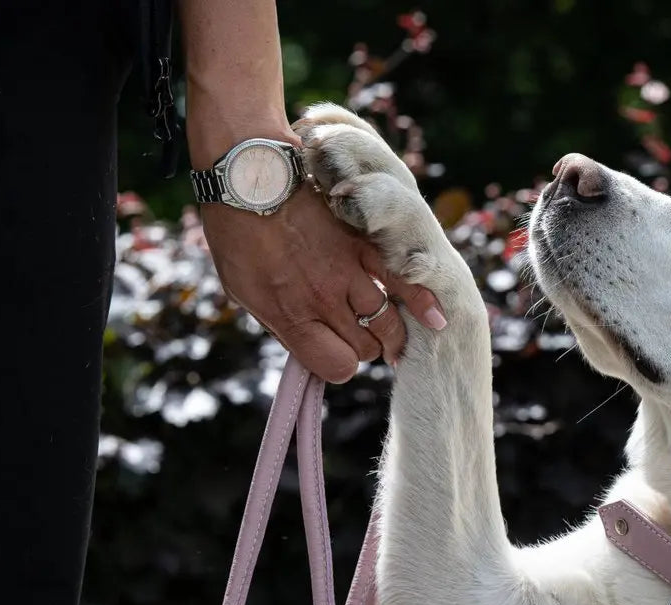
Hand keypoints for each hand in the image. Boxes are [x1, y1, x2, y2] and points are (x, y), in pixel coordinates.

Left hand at [201, 181, 446, 383]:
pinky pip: (404, 283)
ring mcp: (348, 272)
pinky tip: (435, 319)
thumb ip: (279, 322)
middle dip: (361, 346)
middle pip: (364, 347)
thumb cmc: (235, 230)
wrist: (246, 170)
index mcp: (291, 315)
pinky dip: (422, 304)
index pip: (336, 367)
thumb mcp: (242, 289)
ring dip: (390, 332)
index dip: (338, 364)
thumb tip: (306, 348)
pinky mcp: (364, 244)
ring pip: (387, 323)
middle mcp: (324, 300)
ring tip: (392, 337)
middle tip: (356, 335)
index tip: (333, 352)